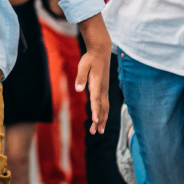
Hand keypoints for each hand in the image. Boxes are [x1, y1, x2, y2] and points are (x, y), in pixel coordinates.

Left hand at [74, 13, 111, 133]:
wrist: (101, 51)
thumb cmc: (90, 58)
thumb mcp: (83, 65)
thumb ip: (80, 77)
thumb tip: (78, 89)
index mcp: (97, 83)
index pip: (96, 100)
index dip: (96, 110)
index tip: (95, 121)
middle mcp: (102, 88)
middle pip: (102, 107)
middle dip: (100, 120)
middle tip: (96, 132)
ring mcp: (105, 89)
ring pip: (105, 107)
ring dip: (102, 119)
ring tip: (99, 131)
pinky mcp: (104, 89)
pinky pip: (105, 104)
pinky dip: (104, 113)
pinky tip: (101, 120)